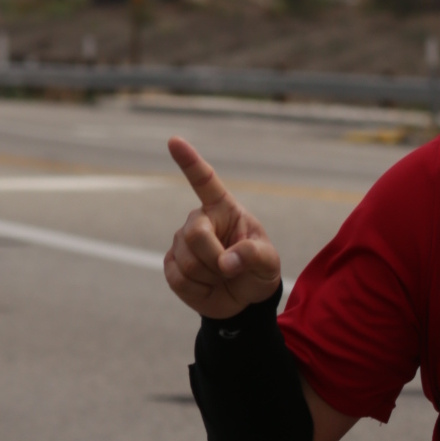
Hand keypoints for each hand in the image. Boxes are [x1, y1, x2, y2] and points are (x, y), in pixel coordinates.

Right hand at [162, 135, 281, 317]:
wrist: (243, 300)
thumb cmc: (258, 271)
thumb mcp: (268, 262)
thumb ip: (253, 256)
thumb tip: (226, 263)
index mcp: (224, 209)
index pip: (205, 181)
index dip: (189, 161)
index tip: (173, 141)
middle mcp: (199, 220)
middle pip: (196, 235)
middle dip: (216, 259)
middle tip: (231, 270)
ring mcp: (181, 241)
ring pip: (187, 261)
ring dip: (210, 277)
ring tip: (221, 277)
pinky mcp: (171, 264)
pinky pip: (179, 279)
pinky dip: (199, 290)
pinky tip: (208, 286)